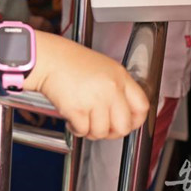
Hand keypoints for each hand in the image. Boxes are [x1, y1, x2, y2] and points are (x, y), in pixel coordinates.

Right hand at [24, 31, 148, 139]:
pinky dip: (76, 129)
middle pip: (123, 126)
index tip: (128, 123)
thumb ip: (116, 87)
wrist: (48, 58)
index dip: (135, 120)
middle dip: (112, 132)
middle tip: (102, 128)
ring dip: (90, 131)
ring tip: (83, 120)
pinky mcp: (77, 109)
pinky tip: (72, 119)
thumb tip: (122, 113)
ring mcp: (95, 100)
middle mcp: (111, 89)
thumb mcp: (103, 67)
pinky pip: (83, 131)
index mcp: (120, 77)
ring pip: (101, 132)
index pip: (142, 107)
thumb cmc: (70, 61)